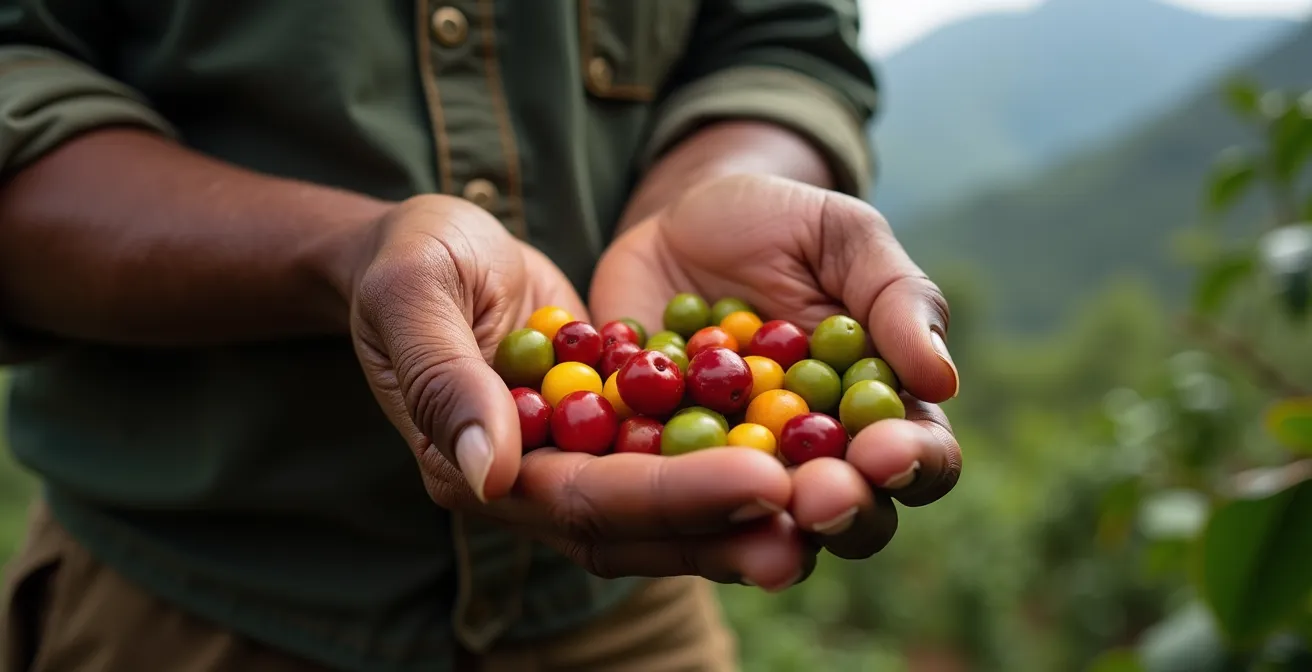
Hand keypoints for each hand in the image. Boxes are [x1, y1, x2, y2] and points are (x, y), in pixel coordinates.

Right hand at [341, 195, 804, 589]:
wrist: (433, 246)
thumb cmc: (412, 258)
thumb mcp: (412, 291)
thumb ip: (445, 378)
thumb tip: (492, 474)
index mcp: (472, 468)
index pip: (584, 501)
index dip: (674, 497)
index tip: (763, 481)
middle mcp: (529, 489)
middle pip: (641, 528)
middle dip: (735, 523)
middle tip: (831, 512)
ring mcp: (573, 468)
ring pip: (670, 513)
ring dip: (753, 514)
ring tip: (841, 504)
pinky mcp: (609, 441)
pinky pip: (679, 465)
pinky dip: (742, 464)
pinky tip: (811, 458)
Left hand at [590, 174, 962, 568]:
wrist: (673, 223)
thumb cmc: (777, 225)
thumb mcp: (840, 236)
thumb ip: (896, 297)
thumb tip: (940, 379)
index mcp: (882, 409)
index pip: (921, 457)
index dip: (913, 464)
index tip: (885, 452)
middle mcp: (817, 457)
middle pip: (847, 514)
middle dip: (839, 512)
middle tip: (817, 499)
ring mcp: (737, 471)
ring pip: (757, 524)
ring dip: (757, 528)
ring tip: (749, 505)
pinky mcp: (664, 468)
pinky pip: (663, 493)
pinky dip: (661, 496)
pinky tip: (653, 489)